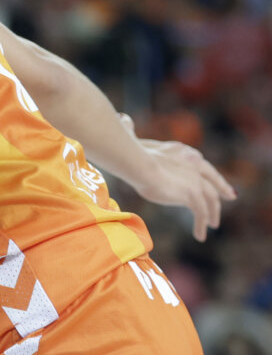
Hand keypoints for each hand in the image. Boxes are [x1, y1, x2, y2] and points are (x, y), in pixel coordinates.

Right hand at [119, 114, 234, 241]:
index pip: (202, 165)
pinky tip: (199, 236)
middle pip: (212, 181)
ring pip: (210, 200)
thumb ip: (131, 131)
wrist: (137, 163)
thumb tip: (124, 119)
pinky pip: (201, 213)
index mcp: (183, 152)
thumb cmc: (131, 151)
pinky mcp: (193, 195)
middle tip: (229, 197)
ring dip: (211, 213)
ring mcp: (196, 180)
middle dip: (221, 190)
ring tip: (210, 225)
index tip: (214, 180)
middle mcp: (194, 164)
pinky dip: (201, 225)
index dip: (209, 174)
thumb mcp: (133, 139)